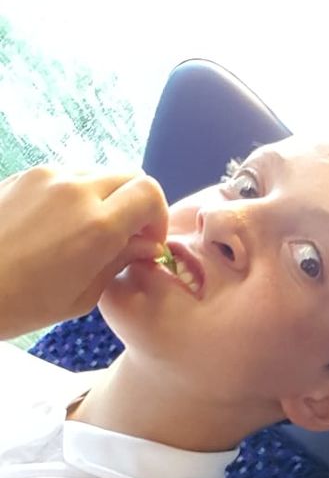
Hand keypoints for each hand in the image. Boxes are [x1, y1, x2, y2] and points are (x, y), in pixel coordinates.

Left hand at [0, 166, 169, 339]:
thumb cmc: (22, 303)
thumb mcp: (82, 295)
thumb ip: (119, 260)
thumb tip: (144, 244)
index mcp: (97, 225)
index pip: (149, 192)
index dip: (157, 216)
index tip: (148, 241)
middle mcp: (75, 190)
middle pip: (128, 175)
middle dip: (136, 205)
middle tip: (126, 237)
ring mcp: (46, 177)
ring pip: (96, 174)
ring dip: (104, 199)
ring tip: (86, 236)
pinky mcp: (24, 175)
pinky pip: (65, 177)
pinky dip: (74, 196)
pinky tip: (56, 229)